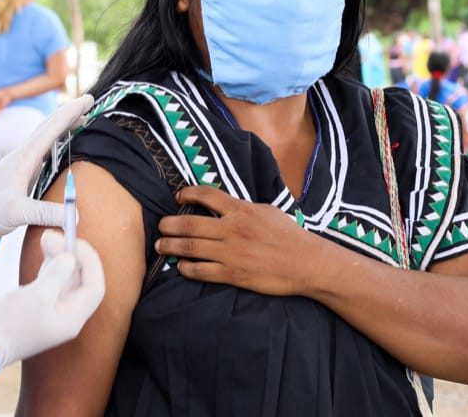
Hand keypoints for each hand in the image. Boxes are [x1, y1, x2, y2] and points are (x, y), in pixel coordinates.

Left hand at [0, 95, 93, 245]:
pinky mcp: (22, 175)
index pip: (51, 129)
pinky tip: (62, 147)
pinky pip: (43, 152)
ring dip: (62, 126)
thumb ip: (46, 213)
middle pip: (48, 127)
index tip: (88, 99)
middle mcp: (22, 156)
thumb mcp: (17, 213)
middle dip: (69, 112)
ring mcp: (21, 164)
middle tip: (89, 101)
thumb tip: (77, 213)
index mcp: (22, 158)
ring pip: (45, 137)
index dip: (70, 112)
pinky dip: (56, 143)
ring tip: (80, 119)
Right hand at [0, 230, 104, 367]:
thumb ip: (57, 274)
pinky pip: (50, 282)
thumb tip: (70, 256)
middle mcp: (66, 316)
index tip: (76, 243)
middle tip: (57, 235)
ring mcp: (50, 311)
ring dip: (59, 257)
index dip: (90, 262)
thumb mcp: (37, 296)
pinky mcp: (36, 306)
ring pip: (63, 279)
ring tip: (48, 237)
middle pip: (79, 281)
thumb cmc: (10, 324)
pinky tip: (45, 251)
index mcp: (73, 318)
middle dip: (71, 256)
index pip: (94, 287)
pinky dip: (49, 265)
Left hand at [155, 186, 319, 296]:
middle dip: (169, 224)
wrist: (307, 263)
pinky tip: (180, 267)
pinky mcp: (233, 274)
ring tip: (160, 245)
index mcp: (241, 210)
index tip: (178, 197)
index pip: (206, 195)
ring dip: (170, 246)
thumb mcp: (267, 211)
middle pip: (189, 224)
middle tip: (160, 225)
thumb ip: (243, 207)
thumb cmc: (290, 235)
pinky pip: (201, 271)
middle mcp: (232, 229)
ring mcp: (231, 253)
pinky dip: (186, 268)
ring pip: (190, 247)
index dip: (187, 194)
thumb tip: (225, 203)